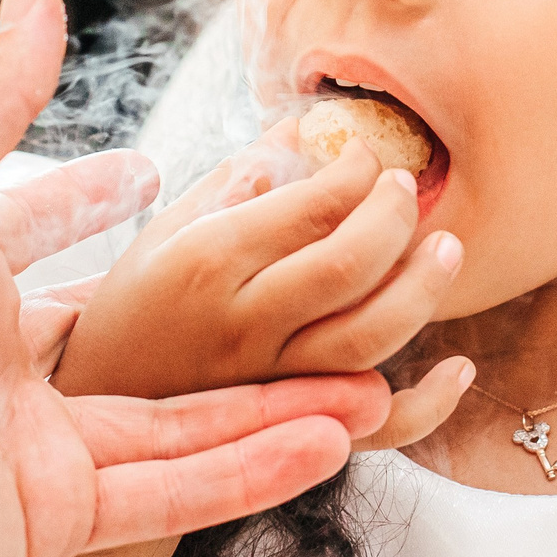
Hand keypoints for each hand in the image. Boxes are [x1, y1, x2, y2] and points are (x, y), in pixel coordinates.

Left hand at [0, 0, 392, 556]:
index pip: (48, 239)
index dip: (93, 205)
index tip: (149, 174)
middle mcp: (4, 372)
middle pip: (145, 341)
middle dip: (231, 319)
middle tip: (316, 282)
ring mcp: (32, 453)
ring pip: (180, 424)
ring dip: (275, 403)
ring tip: (369, 376)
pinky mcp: (50, 524)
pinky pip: (169, 493)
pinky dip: (249, 470)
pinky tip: (328, 436)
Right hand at [52, 121, 471, 442]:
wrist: (99, 397)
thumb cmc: (141, 301)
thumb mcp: (175, 226)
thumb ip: (244, 175)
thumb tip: (308, 124)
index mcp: (209, 261)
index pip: (311, 205)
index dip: (357, 170)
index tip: (366, 154)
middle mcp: (242, 325)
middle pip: (348, 265)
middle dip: (395, 216)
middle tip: (407, 188)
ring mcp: (270, 385)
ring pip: (369, 340)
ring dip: (423, 292)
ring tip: (446, 248)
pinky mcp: (292, 432)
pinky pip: (376, 430)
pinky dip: (427, 406)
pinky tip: (457, 368)